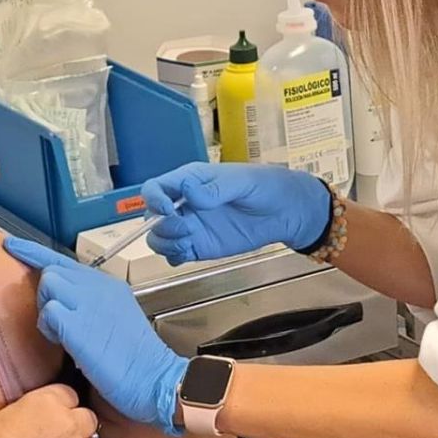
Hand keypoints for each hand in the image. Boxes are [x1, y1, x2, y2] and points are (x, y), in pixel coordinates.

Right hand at [0, 384, 97, 437]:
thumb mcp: (0, 417)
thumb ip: (28, 411)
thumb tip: (36, 417)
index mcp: (46, 404)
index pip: (69, 394)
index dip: (59, 403)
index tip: (50, 412)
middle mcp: (67, 425)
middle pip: (88, 418)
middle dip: (76, 423)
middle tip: (57, 434)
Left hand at [1, 238, 187, 432]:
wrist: (155, 379)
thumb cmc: (136, 360)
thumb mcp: (116, 318)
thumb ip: (90, 305)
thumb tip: (61, 306)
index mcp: (107, 285)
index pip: (62, 260)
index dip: (33, 252)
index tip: (11, 245)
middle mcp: (98, 286)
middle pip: (51, 272)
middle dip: (46, 296)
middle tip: (60, 325)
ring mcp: (88, 302)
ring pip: (47, 285)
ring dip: (47, 311)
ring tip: (65, 335)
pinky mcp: (78, 324)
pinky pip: (48, 313)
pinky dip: (50, 329)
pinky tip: (67, 344)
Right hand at [141, 162, 331, 265]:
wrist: (286, 212)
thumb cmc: (265, 187)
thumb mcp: (242, 182)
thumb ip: (215, 188)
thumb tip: (189, 192)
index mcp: (190, 180)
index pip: (155, 188)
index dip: (154, 199)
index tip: (168, 209)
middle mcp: (184, 204)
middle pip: (152, 216)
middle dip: (160, 225)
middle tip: (184, 228)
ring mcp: (191, 226)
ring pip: (160, 237)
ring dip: (164, 242)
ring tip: (186, 242)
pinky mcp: (199, 246)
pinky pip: (174, 254)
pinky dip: (173, 256)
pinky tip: (187, 253)